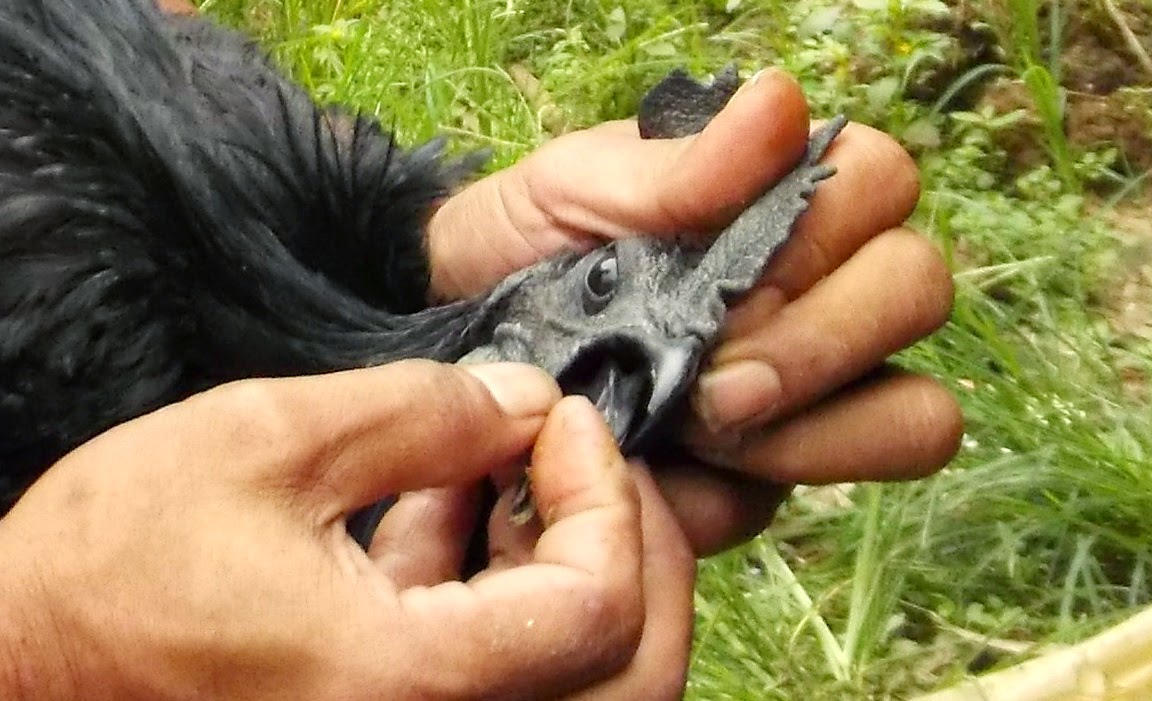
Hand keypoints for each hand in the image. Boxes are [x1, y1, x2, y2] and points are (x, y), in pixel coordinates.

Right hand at [0, 361, 693, 699]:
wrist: (16, 672)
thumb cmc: (106, 576)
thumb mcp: (262, 445)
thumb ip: (419, 413)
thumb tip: (525, 400)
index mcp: (404, 690)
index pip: (599, 608)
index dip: (605, 496)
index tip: (563, 420)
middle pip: (629, 673)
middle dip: (630, 548)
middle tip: (580, 459)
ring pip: (581, 686)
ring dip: (573, 570)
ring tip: (502, 475)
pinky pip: (501, 684)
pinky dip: (504, 600)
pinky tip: (443, 517)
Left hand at [428, 69, 962, 554]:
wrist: (468, 339)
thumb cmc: (531, 243)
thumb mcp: (583, 190)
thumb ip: (684, 166)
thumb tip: (783, 102)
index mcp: (788, 196)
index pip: (881, 185)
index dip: (822, 234)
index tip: (727, 272)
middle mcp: (825, 284)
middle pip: (915, 292)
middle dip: (820, 343)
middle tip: (716, 380)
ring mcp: (819, 382)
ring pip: (916, 411)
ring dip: (818, 426)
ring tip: (706, 425)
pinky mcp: (787, 463)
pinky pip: (842, 484)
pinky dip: (774, 478)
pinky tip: (693, 466)